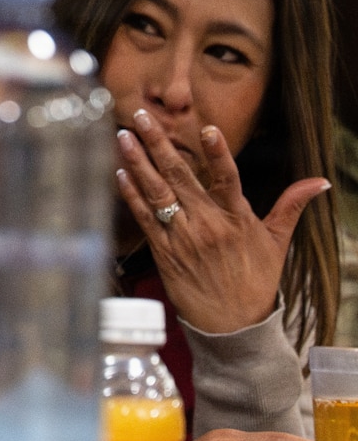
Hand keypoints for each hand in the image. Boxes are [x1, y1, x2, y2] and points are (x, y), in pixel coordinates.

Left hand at [114, 108, 327, 333]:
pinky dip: (131, 195)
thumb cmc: (255, 280)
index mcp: (237, 219)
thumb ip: (292, 206)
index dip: (218, 154)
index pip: (229, 179)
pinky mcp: (163, 252)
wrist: (233, 324)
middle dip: (159, 144)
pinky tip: (119, 173)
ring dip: (138, 163)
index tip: (206, 129)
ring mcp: (182, 238)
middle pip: (181, 177)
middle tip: (141, 116)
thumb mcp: (277, 242)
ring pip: (157, 193)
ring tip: (124, 136)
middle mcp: (208, 225)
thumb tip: (320, 182)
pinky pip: (144, 218)